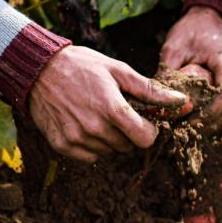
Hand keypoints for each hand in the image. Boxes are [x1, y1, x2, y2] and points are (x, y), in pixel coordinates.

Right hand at [28, 45, 186, 162]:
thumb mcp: (119, 70)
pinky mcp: (62, 146)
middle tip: (114, 111)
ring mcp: (77, 139)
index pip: (145, 139)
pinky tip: (82, 123)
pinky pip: (90, 156)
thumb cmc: (82, 65)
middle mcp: (95, 128)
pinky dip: (91, 144)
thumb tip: (182, 101)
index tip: (143, 120)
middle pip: (128, 146)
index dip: (149, 130)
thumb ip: (150, 90)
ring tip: (95, 113)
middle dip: (128, 131)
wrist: (38, 69)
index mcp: (112, 108)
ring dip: (109, 137)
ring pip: (109, 151)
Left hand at [159, 5, 221, 128]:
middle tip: (181, 130)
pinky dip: (209, 122)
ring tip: (183, 128)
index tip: (189, 121)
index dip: (211, 112)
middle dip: (207, 125)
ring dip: (208, 127)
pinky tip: (189, 122)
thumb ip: (167, 71)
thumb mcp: (174, 47)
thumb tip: (154, 99)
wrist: (208, 19)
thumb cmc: (191, 30)